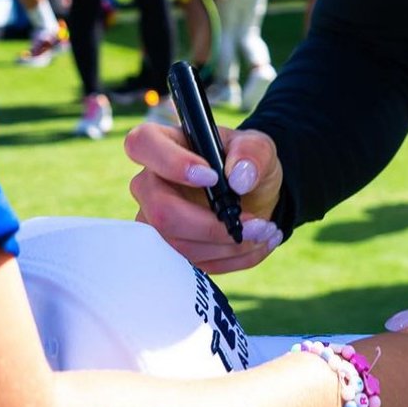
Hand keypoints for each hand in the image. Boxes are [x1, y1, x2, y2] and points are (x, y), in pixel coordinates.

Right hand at [124, 121, 282, 274]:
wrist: (255, 194)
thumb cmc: (247, 162)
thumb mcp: (259, 146)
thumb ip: (252, 152)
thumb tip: (239, 178)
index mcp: (165, 143)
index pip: (142, 144)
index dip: (171, 163)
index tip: (211, 177)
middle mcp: (151, 183)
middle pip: (160, 211)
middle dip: (211, 225)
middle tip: (255, 222)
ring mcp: (155, 220)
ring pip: (178, 245)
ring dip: (228, 245)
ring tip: (265, 232)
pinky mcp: (171, 248)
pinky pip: (194, 264)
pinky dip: (233, 259)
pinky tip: (258, 245)